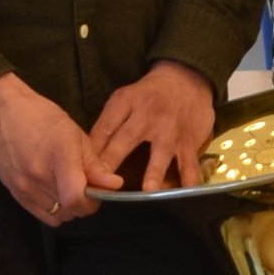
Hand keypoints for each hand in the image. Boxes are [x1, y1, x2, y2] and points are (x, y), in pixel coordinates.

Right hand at [0, 73, 112, 224]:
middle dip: (85, 203)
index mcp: (59, 157)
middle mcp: (39, 176)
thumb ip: (94, 163)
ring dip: (69, 207)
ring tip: (67, 186)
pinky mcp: (14, 193)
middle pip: (71, 210)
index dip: (93, 201)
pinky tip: (53, 191)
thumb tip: (114, 184)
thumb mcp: (74, 133)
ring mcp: (24, 187)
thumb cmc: (39, 116)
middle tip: (85, 185)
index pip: (77, 199)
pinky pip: (42, 216)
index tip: (98, 190)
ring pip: (59, 216)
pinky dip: (53, 210)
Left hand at [89, 60, 223, 193]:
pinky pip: (190, 163)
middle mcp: (148, 115)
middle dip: (114, 158)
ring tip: (149, 189)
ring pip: (162, 152)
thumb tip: (87, 157)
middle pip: (127, 138)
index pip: (105, 126)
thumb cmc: (148, 96)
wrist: (187, 81)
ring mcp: (170, 130)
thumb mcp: (125, 99)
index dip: (93, 148)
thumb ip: (108, 124)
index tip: (83, 168)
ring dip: (155, 171)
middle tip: (103, 179)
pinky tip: (186, 193)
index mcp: (127, 102)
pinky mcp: (189, 142)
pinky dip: (190, 179)